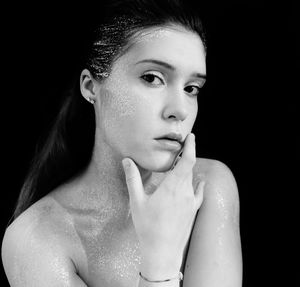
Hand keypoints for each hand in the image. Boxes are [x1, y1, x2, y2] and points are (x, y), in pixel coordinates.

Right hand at [122, 133, 204, 266]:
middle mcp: (186, 192)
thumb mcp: (137, 201)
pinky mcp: (193, 211)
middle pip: (190, 167)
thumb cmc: (148, 227)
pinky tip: (200, 182)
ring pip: (192, 179)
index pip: (187, 161)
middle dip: (186, 155)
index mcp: (173, 187)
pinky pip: (199, 193)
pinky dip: (199, 184)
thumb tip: (127, 160)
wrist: (163, 253)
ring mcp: (191, 202)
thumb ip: (133, 178)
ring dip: (187, 170)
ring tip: (179, 164)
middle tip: (179, 148)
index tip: (191, 136)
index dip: (190, 146)